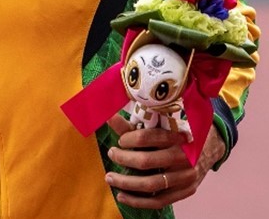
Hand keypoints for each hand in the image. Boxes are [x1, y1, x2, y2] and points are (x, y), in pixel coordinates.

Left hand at [104, 114, 224, 208]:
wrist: (210, 147)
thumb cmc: (177, 135)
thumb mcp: (160, 126)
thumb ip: (132, 125)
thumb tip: (107, 116)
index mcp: (177, 136)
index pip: (147, 137)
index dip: (128, 139)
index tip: (120, 141)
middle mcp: (184, 156)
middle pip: (146, 161)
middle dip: (123, 159)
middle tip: (111, 154)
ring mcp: (186, 176)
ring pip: (151, 184)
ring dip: (126, 182)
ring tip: (110, 177)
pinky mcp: (186, 191)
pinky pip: (159, 201)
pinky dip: (138, 201)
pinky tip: (122, 196)